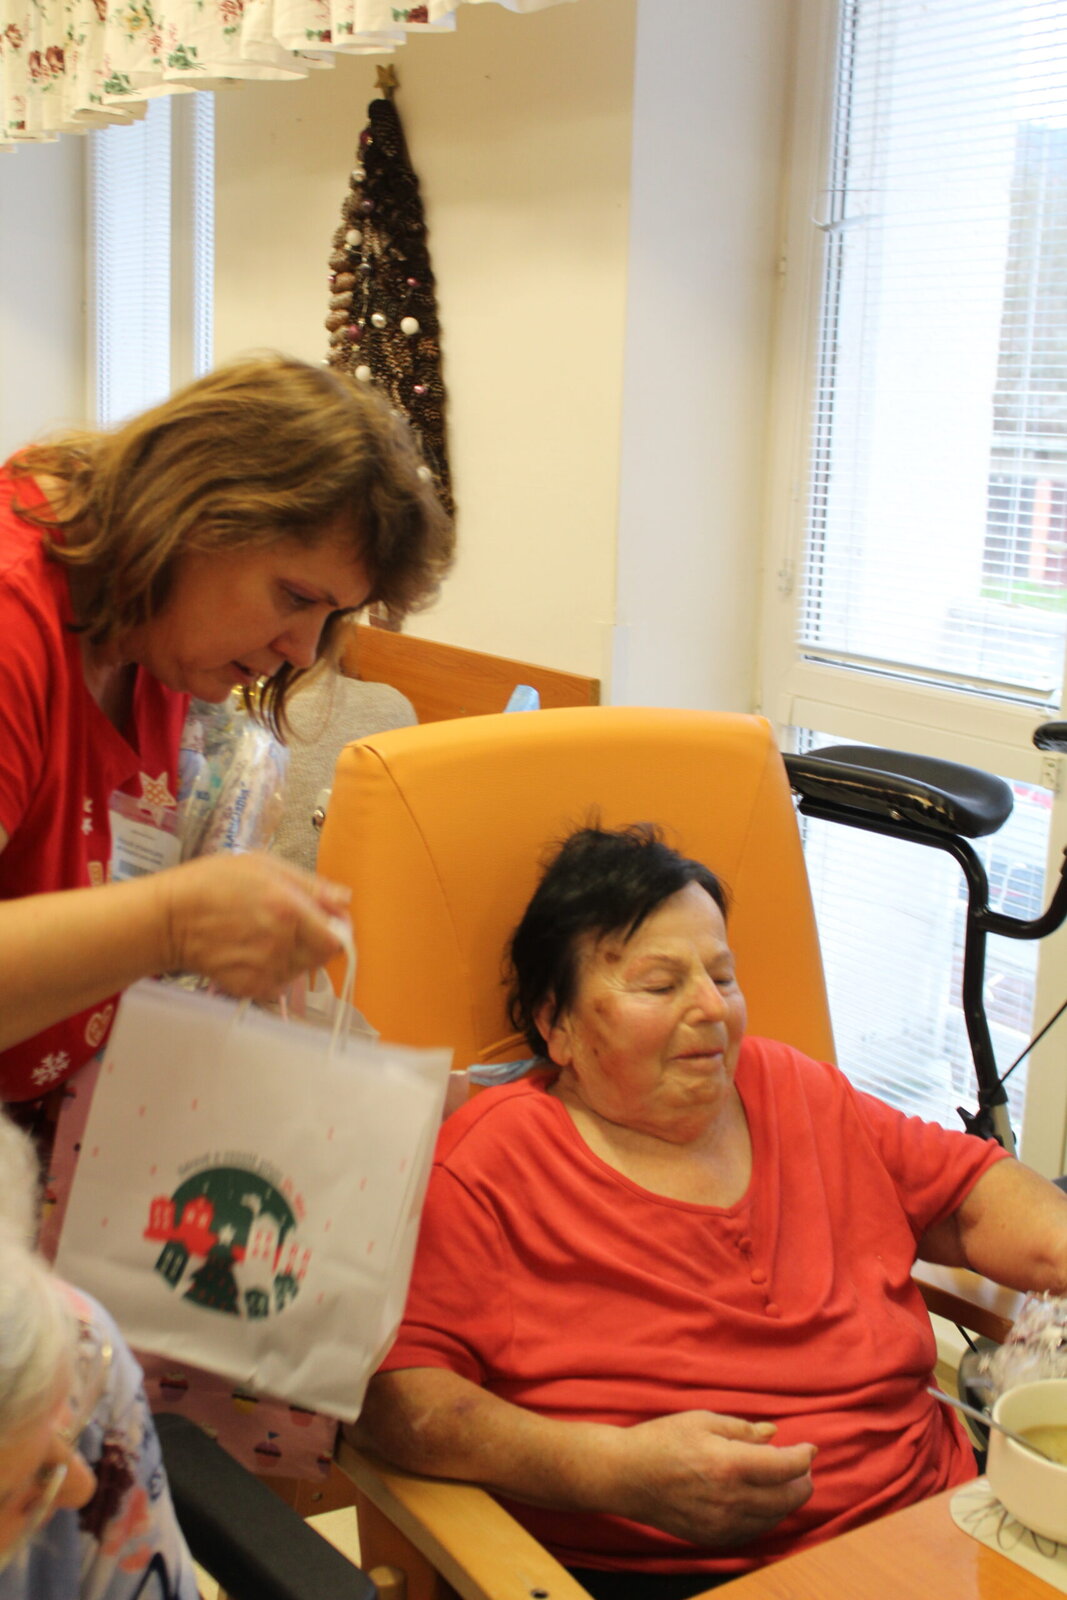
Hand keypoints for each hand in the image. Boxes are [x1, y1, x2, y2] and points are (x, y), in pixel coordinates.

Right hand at [156, 852, 351, 999]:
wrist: (168, 919)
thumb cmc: (211, 884)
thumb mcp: (263, 865)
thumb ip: (310, 885)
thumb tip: (346, 899)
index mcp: (289, 910)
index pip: (336, 938)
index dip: (335, 929)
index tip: (325, 921)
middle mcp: (281, 944)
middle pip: (322, 957)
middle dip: (314, 941)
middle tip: (288, 924)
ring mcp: (265, 969)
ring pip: (300, 970)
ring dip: (293, 955)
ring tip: (262, 935)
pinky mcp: (249, 987)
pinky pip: (277, 983)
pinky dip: (271, 970)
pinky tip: (250, 951)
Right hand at [604, 1410, 815, 1546]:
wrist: (626, 1476)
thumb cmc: (662, 1441)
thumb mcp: (702, 1421)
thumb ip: (743, 1430)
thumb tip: (774, 1434)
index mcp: (729, 1465)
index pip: (785, 1467)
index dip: (804, 1457)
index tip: (811, 1447)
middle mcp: (731, 1500)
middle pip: (787, 1498)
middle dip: (803, 1481)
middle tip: (804, 1467)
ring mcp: (722, 1524)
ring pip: (773, 1518)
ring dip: (787, 1500)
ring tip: (787, 1482)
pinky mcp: (713, 1537)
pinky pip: (754, 1531)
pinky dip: (767, 1516)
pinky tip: (764, 1501)